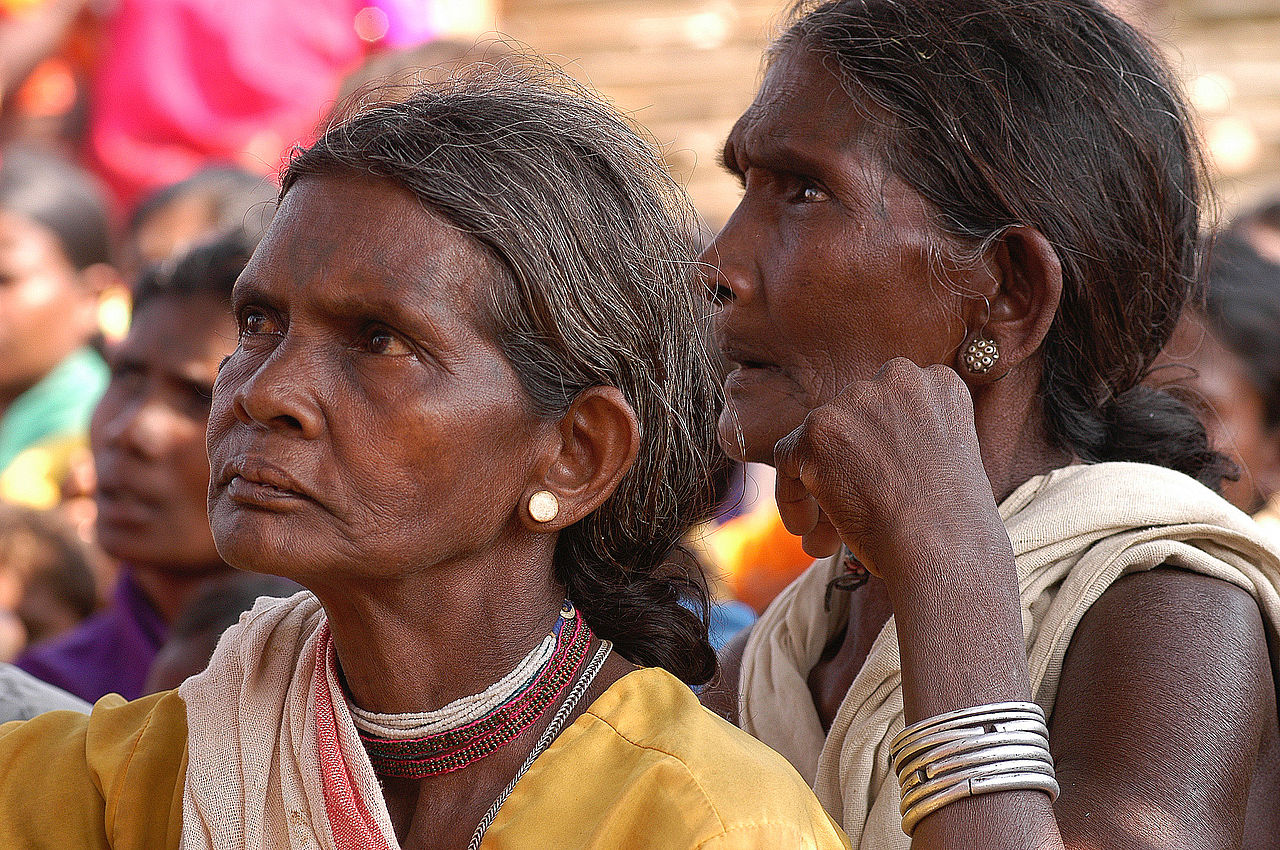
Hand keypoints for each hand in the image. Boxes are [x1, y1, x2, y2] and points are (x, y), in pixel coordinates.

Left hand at [773, 358, 998, 578]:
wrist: (945, 549)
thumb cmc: (955, 528)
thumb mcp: (949, 463)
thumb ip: (908, 443)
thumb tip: (859, 464)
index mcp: (939, 384)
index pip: (892, 409)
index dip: (878, 453)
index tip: (880, 489)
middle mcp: (900, 378)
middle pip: (854, 422)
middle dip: (848, 469)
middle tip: (852, 516)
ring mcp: (857, 401)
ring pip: (820, 441)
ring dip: (820, 488)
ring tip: (827, 536)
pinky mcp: (820, 429)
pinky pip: (788, 458)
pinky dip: (792, 497)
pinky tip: (808, 532)